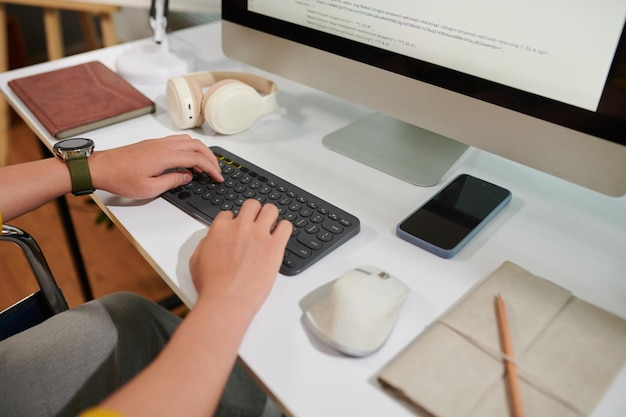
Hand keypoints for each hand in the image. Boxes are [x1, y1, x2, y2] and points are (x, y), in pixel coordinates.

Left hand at [89, 134, 223, 198]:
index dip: (211, 168)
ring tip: (205, 166)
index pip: (197, 159)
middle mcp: (164, 145)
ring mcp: (158, 142)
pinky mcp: (153, 144)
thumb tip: (187, 176)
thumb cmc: (120, 178)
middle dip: (210, 158)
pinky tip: (187, 160)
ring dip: (200, 151)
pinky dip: (189, 149)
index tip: (218, 178)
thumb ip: (172, 181)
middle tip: (217, 171)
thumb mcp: (149, 189)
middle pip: (196, 145)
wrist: (101, 167)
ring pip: (188, 141)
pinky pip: (178, 141)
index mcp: (165, 156)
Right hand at [189, 200, 291, 314]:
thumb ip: (206, 244)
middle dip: (254, 213)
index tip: (238, 230)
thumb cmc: (211, 287)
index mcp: (220, 229)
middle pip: (252, 205)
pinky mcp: (275, 247)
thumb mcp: (197, 261)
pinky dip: (284, 229)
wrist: (226, 301)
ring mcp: (259, 235)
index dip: (234, 222)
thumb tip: (213, 239)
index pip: (229, 213)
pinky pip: (286, 226)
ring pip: (271, 209)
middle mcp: (240, 227)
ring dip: (271, 217)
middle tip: (256, 223)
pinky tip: (281, 237)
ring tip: (271, 227)